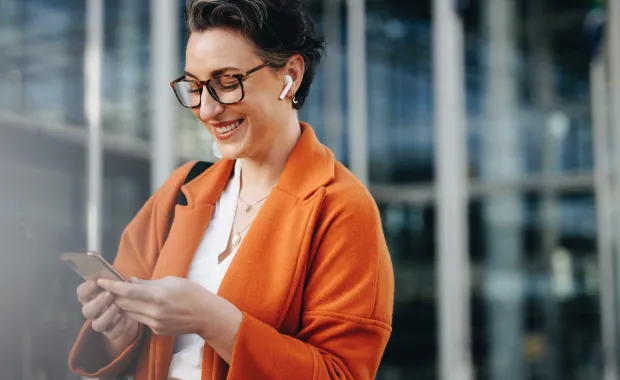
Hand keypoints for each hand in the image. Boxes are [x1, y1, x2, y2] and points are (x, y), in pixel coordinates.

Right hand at [77, 280, 138, 342]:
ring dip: (106, 315)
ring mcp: (101, 322)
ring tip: (117, 307)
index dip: (86, 289)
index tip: (95, 282)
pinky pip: (111, 334)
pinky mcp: (111, 332)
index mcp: (92, 296)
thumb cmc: (124, 291)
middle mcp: (93, 311)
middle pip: (86, 311)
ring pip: (96, 325)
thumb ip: (118, 278)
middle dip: (97, 302)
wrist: (137, 308)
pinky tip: (125, 318)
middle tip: (110, 294)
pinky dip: (118, 326)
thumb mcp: (123, 282)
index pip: (81, 293)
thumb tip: (118, 274)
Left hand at [97, 276, 218, 336]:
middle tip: (108, 287)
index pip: (127, 291)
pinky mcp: (156, 330)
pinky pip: (140, 320)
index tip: (101, 281)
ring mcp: (154, 323)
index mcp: (157, 296)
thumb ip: (149, 283)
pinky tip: (140, 305)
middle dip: (114, 295)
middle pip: (124, 303)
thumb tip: (131, 281)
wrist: (206, 315)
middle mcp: (153, 311)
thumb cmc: (192, 293)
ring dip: (124, 304)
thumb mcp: (171, 281)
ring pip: (129, 313)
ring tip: (121, 295)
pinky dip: (137, 312)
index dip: (111, 286)